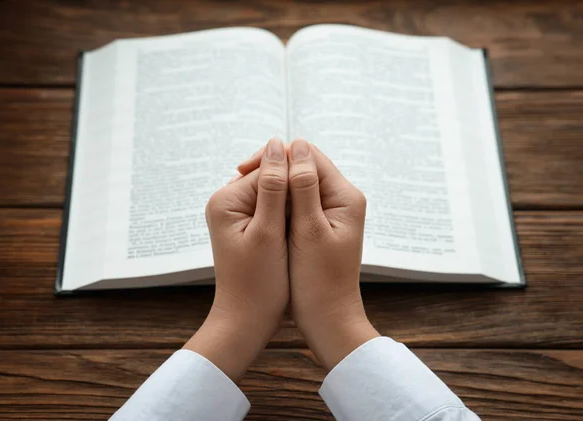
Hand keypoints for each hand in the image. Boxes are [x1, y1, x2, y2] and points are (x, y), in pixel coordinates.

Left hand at [185, 137, 289, 381]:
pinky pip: (273, 210)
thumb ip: (275, 187)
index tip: (315, 207)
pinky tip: (297, 235)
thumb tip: (278, 144)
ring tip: (303, 232)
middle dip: (294, 194)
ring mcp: (236, 214)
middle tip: (311, 222)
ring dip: (293, 206)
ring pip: (276, 194)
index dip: (297, 181)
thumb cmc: (258, 283)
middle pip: (271, 179)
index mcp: (226, 199)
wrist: (246, 320)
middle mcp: (227, 201)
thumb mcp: (269, 232)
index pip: (269, 170)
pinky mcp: (247, 226)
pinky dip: (288, 218)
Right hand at [239, 139, 378, 370]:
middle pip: (303, 168)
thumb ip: (302, 186)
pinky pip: (296, 203)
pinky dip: (277, 203)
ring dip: (272, 186)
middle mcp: (341, 200)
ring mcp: (331, 213)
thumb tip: (295, 145)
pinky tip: (258, 211)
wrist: (328, 320)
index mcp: (345, 196)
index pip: (309, 156)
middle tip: (237, 181)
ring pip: (297, 185)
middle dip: (272, 170)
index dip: (275, 157)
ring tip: (244, 196)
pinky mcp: (320, 226)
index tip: (242, 169)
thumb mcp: (307, 230)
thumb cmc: (318, 281)